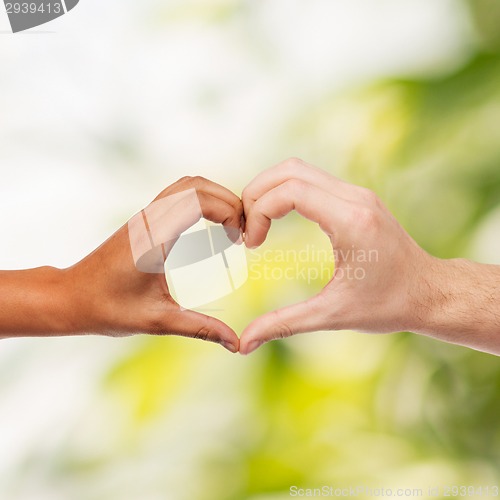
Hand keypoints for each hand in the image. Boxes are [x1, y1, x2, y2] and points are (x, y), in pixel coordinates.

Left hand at [66, 176, 242, 351]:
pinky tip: (212, 228)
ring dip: (215, 198)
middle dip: (228, 200)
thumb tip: (235, 344)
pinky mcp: (144, 220)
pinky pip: (179, 195)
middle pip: (196, 184)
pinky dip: (202, 201)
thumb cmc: (108, 309)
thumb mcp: (157, 321)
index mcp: (153, 240)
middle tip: (242, 231)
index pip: (197, 200)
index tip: (239, 239)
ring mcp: (145, 216)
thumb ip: (200, 329)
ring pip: (187, 185)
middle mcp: (148, 220)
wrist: (70, 297)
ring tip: (231, 228)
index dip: (227, 211)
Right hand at [239, 158, 434, 354]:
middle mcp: (355, 198)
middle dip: (256, 194)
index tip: (252, 244)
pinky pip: (311, 180)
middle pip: (289, 170)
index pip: (290, 191)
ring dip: (269, 191)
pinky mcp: (356, 197)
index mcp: (351, 221)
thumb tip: (244, 343)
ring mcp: (357, 193)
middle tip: (246, 229)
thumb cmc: (388, 305)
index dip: (259, 212)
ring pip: (298, 170)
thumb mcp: (332, 315)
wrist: (429, 292)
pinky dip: (285, 192)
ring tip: (257, 224)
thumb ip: (284, 324)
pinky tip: (277, 219)